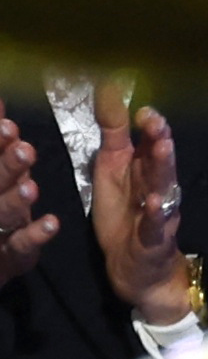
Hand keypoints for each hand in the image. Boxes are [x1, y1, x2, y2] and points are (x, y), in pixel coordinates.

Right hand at [0, 117, 49, 287]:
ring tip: (31, 188)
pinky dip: (34, 235)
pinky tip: (51, 223)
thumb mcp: (1, 171)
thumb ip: (1, 143)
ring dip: (16, 200)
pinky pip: (21, 246)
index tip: (9, 126)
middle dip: (6, 167)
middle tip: (22, 150)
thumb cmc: (0, 206)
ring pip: (3, 214)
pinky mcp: (10, 256)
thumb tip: (1, 102)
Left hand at [89, 88, 187, 326]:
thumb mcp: (112, 169)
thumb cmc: (125, 214)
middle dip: (159, 137)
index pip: (150, 139)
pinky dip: (155, 214)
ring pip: (164, 185)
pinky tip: (153, 202)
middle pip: (161, 158)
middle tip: (155, 119)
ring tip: (162, 147)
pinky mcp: (153, 237)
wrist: (136, 264)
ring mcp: (160, 211)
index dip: (148, 123)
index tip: (141, 107)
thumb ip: (113, 134)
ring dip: (164, 166)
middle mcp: (158, 185)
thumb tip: (109, 91)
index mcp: (145, 168)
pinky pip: (155, 225)